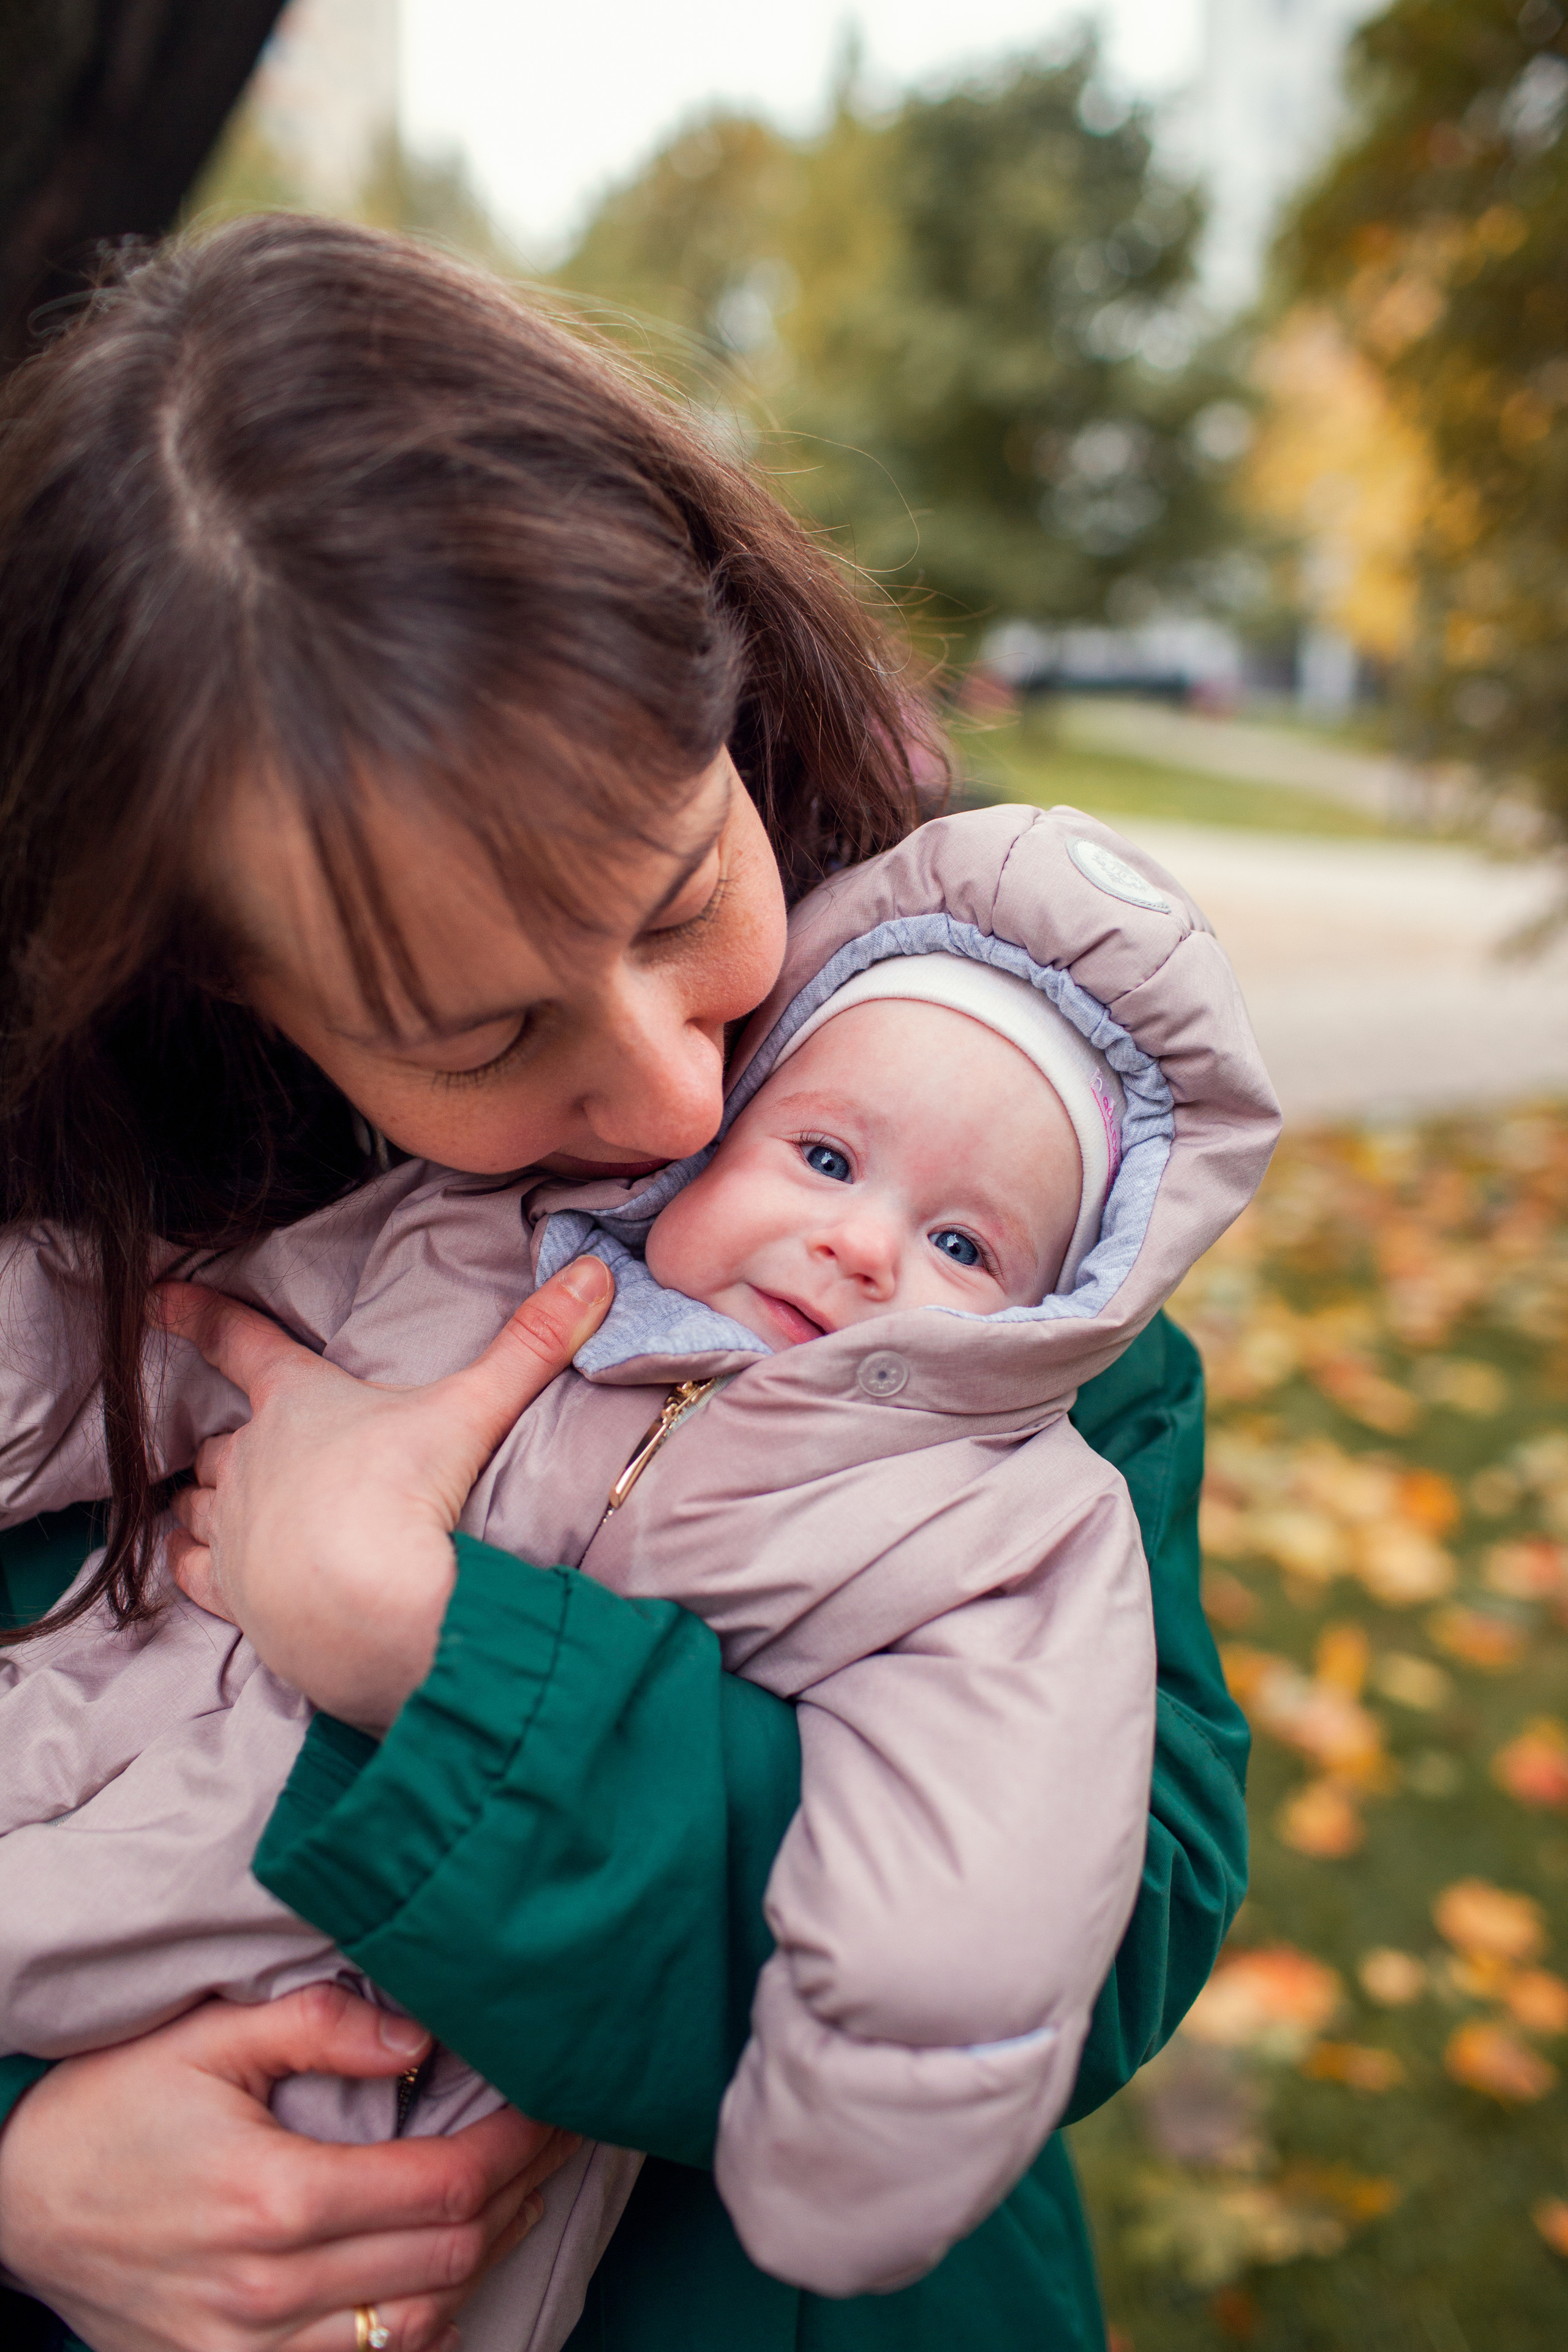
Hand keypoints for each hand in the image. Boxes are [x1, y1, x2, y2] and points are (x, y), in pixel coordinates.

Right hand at [0, 1984, 577, 2351]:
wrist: (15, 2201)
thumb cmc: (114, 2106)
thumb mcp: (210, 2039)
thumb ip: (321, 2026)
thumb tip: (422, 2036)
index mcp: (276, 2197)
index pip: (444, 2184)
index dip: (517, 2145)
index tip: (555, 2106)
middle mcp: (272, 2289)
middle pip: (448, 2258)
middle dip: (518, 2195)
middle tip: (553, 2141)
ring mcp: (251, 2349)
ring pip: (419, 2330)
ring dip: (478, 2265)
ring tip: (515, 2199)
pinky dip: (418, 2332)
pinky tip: (439, 2278)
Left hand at [159, 1257, 612, 1728]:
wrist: (370, 1608)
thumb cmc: (406, 1496)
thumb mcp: (472, 1409)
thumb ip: (531, 1344)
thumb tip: (595, 1273)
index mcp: (296, 1403)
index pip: (237, 1340)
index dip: (198, 1313)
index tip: (157, 1298)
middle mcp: (250, 1461)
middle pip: (220, 1439)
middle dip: (232, 1440)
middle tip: (257, 1446)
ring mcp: (233, 1530)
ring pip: (196, 1502)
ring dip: (207, 1500)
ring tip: (222, 1503)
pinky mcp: (233, 1595)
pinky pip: (191, 1570)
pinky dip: (192, 1562)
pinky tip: (197, 1563)